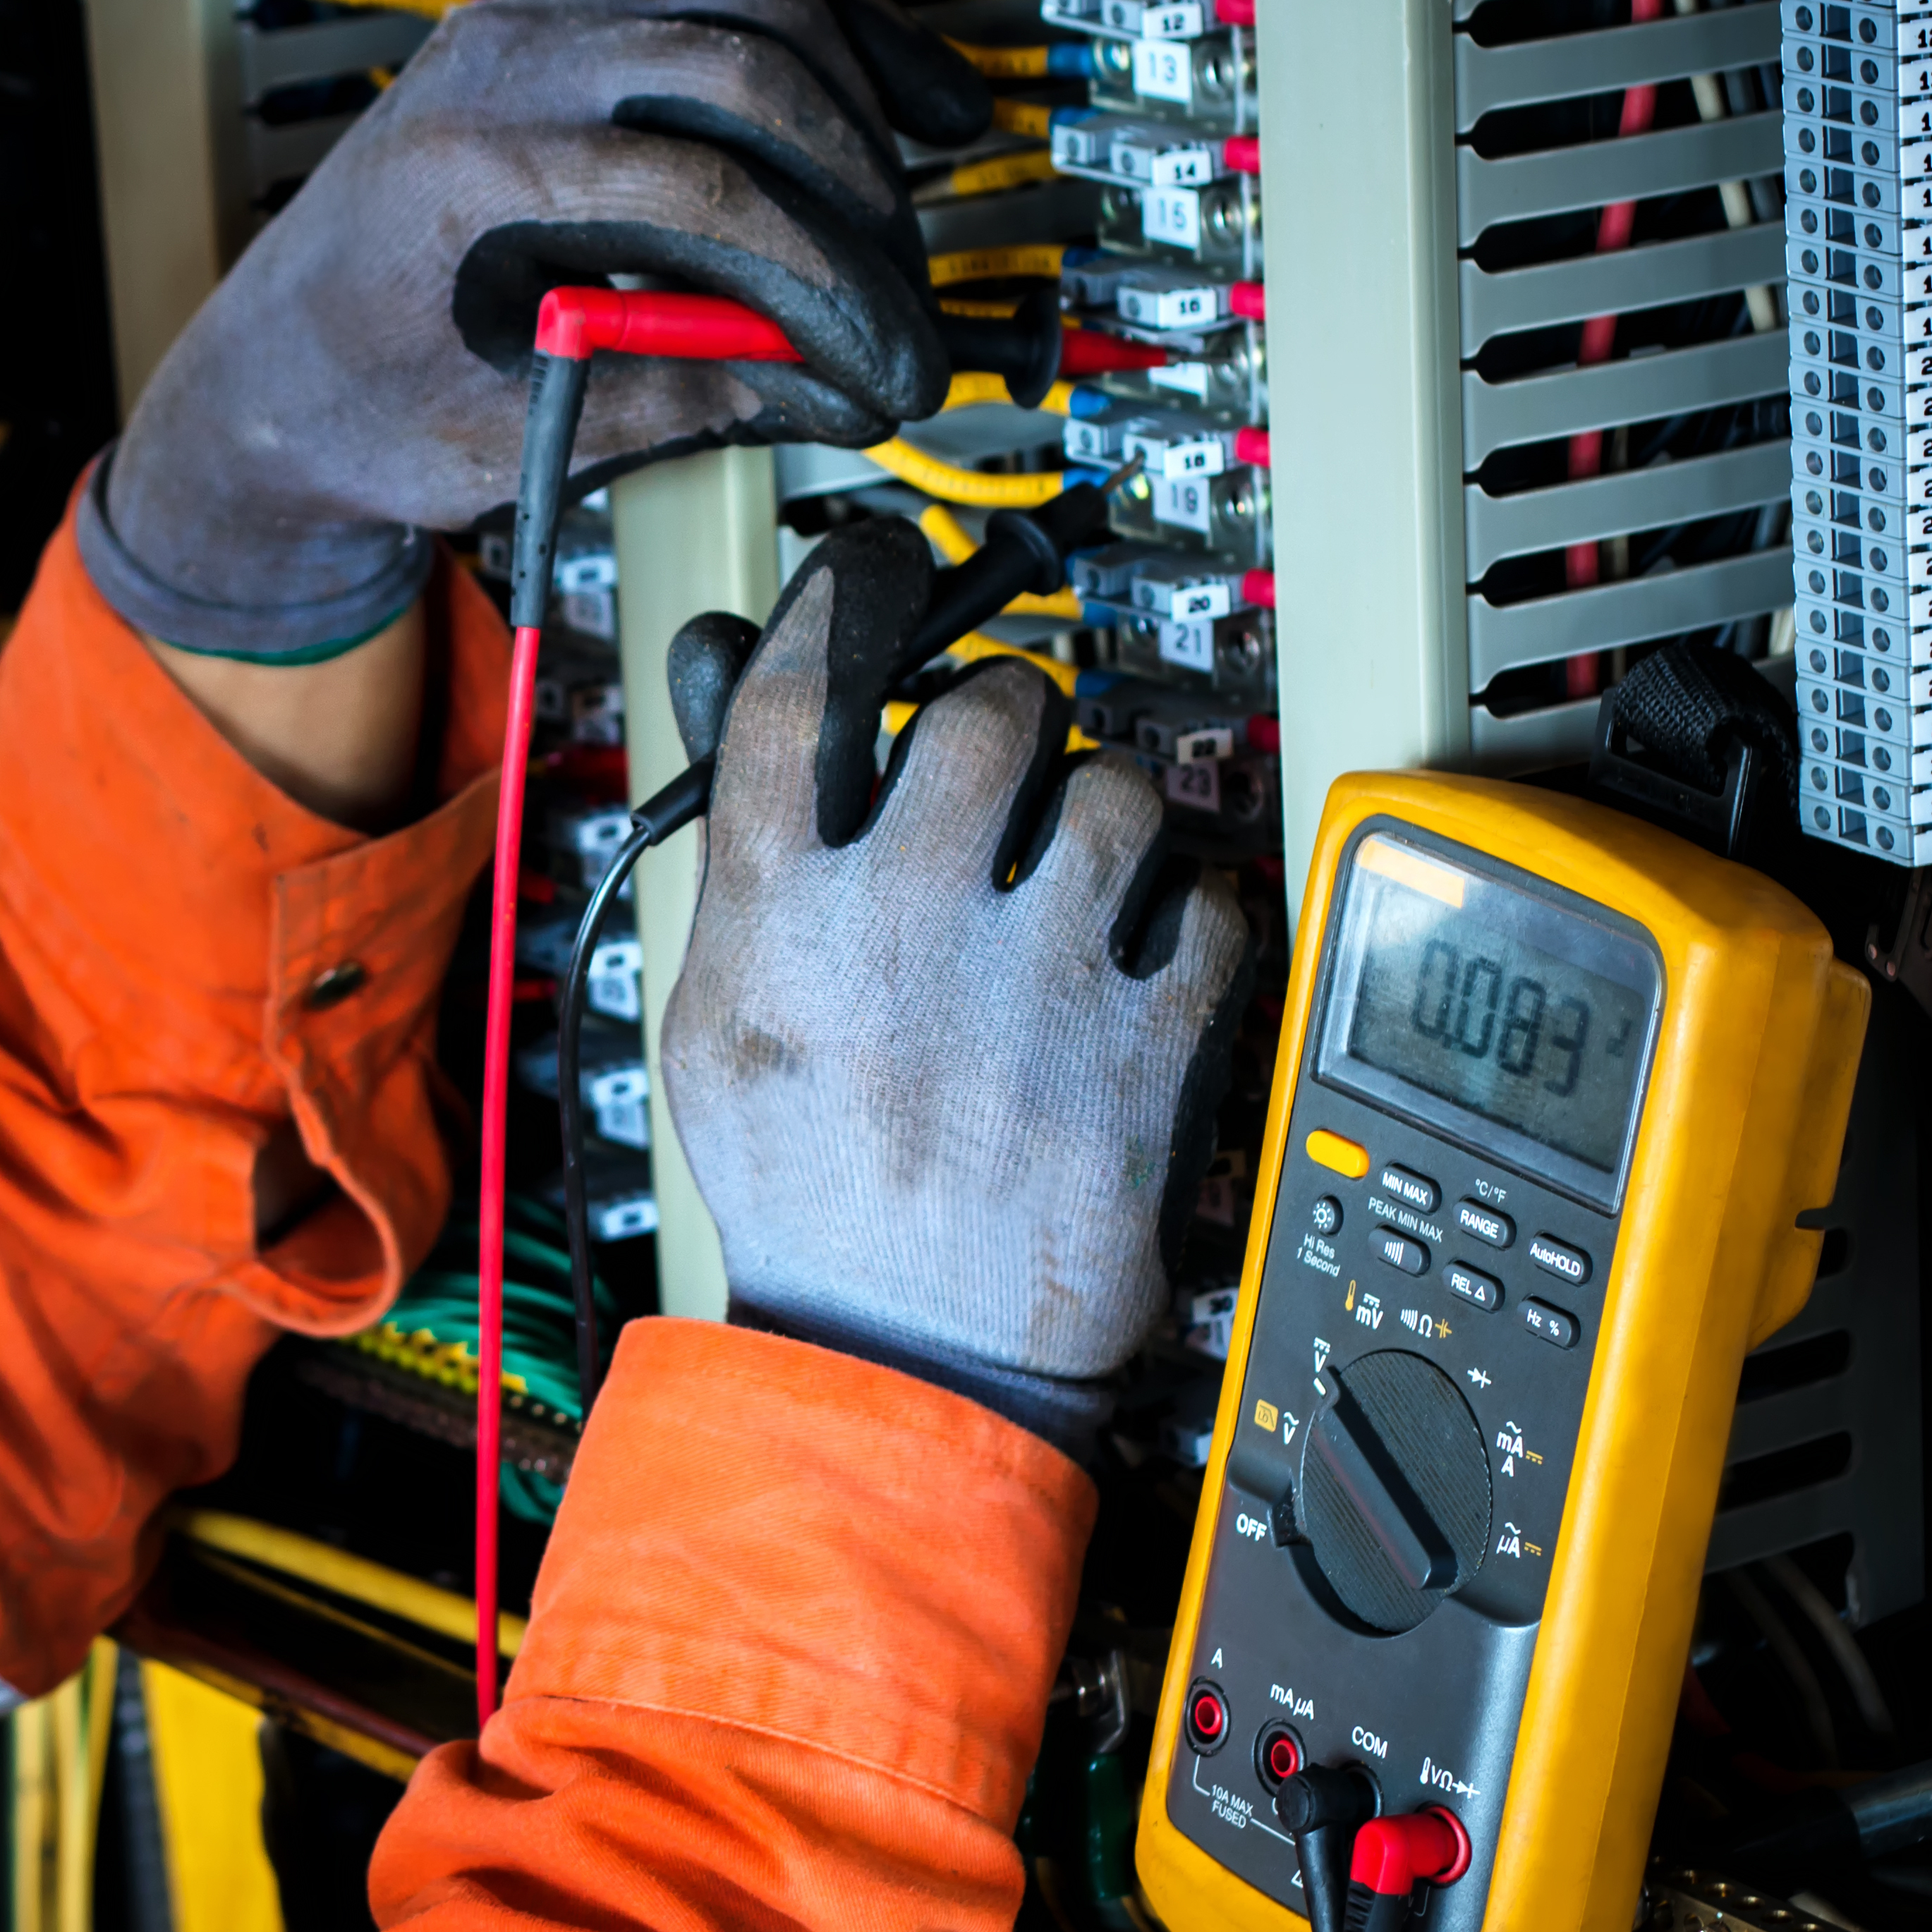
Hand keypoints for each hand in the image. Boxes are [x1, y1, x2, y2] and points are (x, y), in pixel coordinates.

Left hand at [79, 0, 991, 657]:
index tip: (885, 353)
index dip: (821, 277)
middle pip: (745, 64)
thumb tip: (836, 381)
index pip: (701, 184)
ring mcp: (529, 27)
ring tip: (936, 176)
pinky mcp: (565, 26)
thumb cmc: (359, 406)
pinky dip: (823, 33)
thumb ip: (683, 393)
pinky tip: (894, 90)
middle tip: (903, 293)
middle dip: (854, 187)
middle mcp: (496, 64)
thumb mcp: (519, 432)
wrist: (274, 375)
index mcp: (465, 168)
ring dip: (861, 89)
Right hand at [660, 518, 1251, 1457]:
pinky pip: (1213, 901)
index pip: (801, 685)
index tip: (873, 572)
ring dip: (1104, 821)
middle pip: (986, 709)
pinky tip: (1144, 960)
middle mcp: (908, 932)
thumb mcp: (718, 1019)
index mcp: (780, 922)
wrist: (908, 1359)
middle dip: (1002, 722)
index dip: (843, 595)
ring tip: (1076, 884)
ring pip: (1115, 792)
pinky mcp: (1151, 1046)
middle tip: (998, 770)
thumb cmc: (810, 1191)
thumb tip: (728, 672)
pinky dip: (1192, 918)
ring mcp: (1040, 986)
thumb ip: (738, 850)